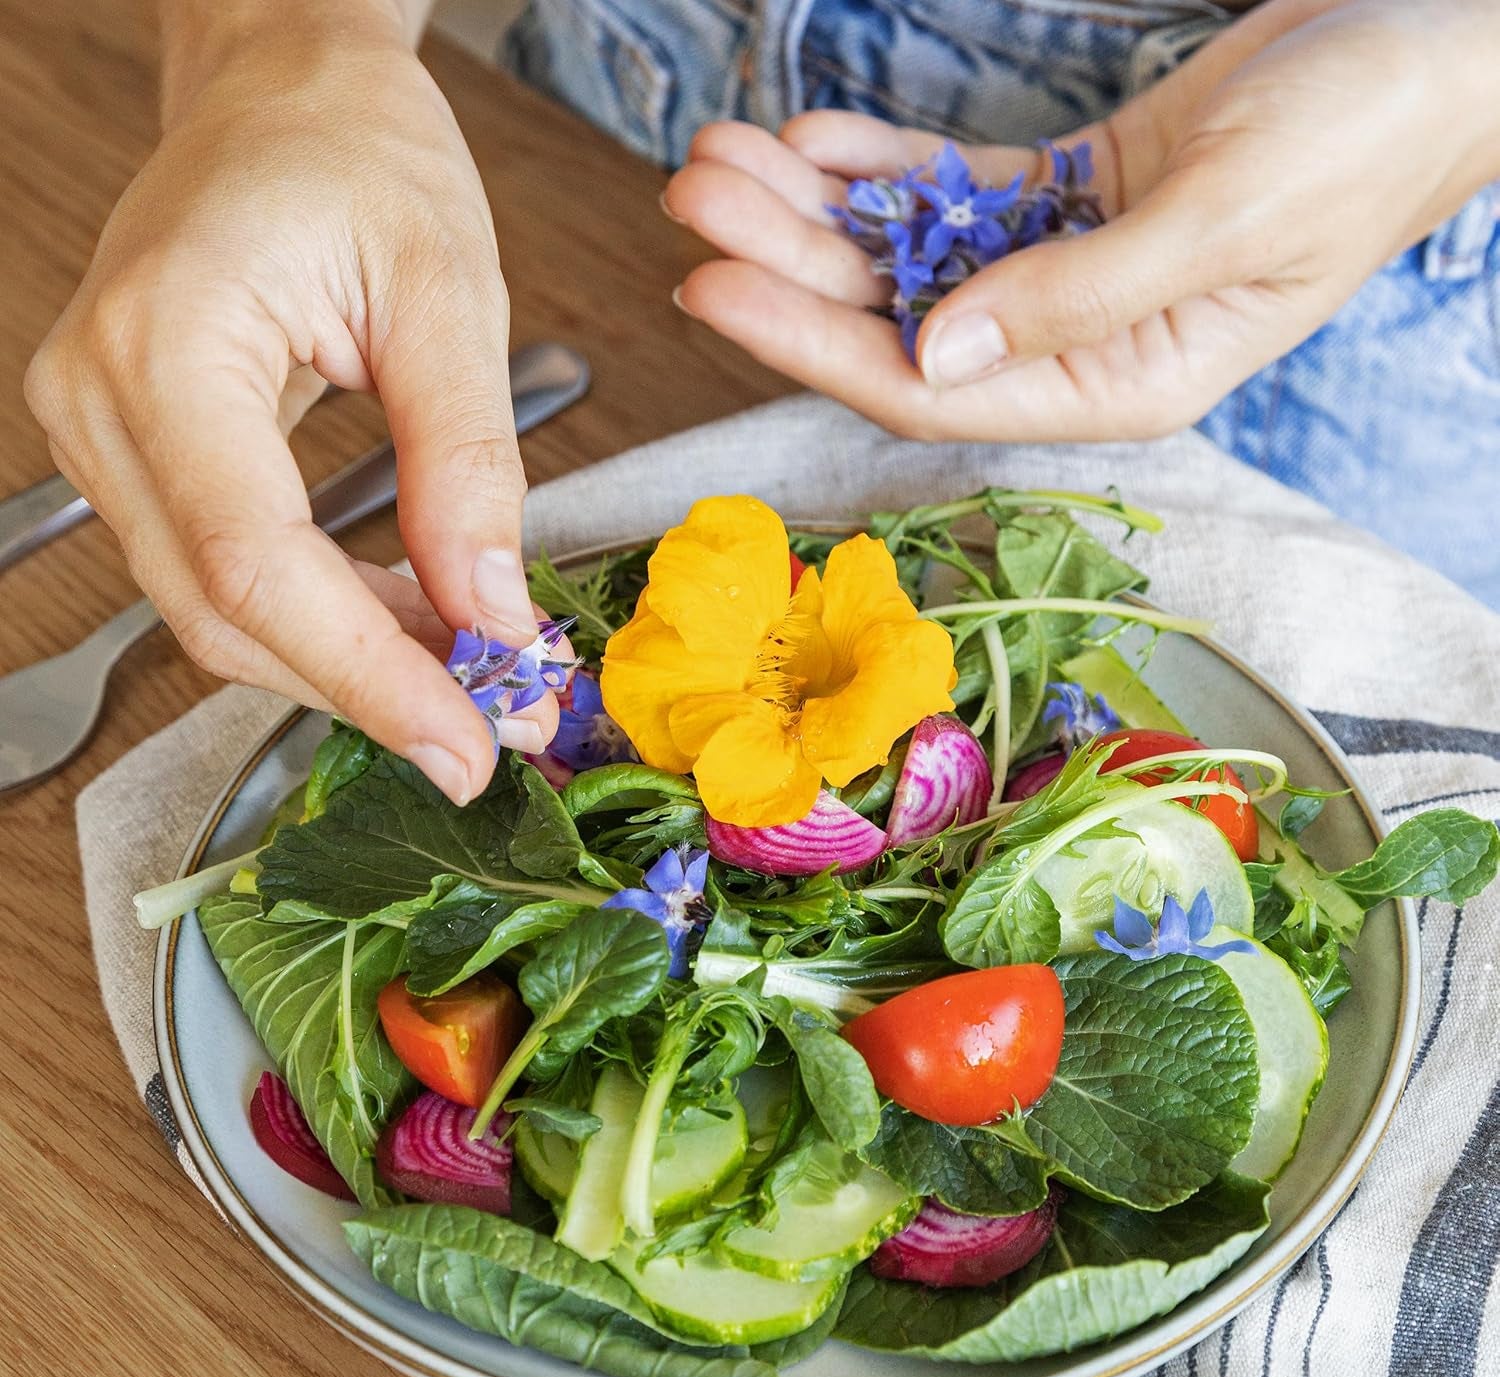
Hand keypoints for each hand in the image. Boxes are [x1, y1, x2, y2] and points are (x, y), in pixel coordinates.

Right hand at [25, 0, 549, 804]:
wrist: (283, 93)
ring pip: (222, 613)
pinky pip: (230, 573)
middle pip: (225, 613)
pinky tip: (415, 630)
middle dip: (370, 690)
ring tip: (473, 683)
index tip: (467, 744)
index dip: (366, 674)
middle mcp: (100, 401)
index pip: (254, 562)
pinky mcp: (143, 454)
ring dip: (353, 666)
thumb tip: (492, 613)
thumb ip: (467, 461)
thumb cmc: (355, 150)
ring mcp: (106, 434)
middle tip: (493, 732)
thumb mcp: (447, 291)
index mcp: (164, 343)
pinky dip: (327, 620)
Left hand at [664, 0, 1499, 442]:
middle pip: (897, 321)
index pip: (929, 388)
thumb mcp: (1224, 220)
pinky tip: (812, 142)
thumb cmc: (1364, 139)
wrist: (1442, 45)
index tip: (711, 288)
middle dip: (787, 263)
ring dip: (814, 210)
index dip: (810, 343)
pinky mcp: (1071, 202)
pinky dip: (883, 170)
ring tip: (722, 155)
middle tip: (690, 197)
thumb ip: (1075, 298)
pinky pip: (952, 197)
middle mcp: (1073, 346)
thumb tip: (935, 353)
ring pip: (912, 256)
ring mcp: (1066, 275)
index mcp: (1113, 385)